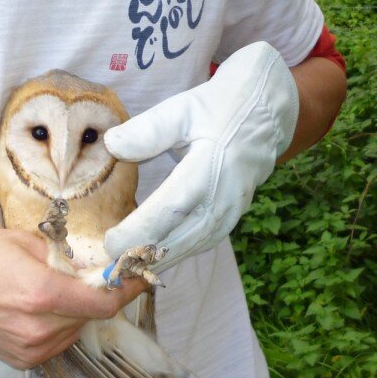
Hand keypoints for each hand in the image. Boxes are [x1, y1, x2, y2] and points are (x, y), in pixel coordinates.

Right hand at [0, 228, 145, 368]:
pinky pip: (57, 343)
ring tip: (51, 291)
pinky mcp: (22, 361)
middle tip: (85, 277)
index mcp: (43, 294)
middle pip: (91, 317)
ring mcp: (30, 350)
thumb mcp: (22, 241)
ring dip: (76, 312)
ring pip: (75, 331)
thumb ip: (64, 257)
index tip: (138, 279)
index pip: (103, 303)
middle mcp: (40, 329)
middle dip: (95, 297)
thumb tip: (91, 267)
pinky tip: (37, 309)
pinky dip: (59, 326)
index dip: (126, 291)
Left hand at [104, 41, 298, 271]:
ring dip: (160, 261)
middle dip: (144, 255)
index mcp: (209, 166)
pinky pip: (203, 242)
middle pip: (180, 237)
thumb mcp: (183, 108)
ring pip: (192, 246)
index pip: (169, 209)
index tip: (110, 243)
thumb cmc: (220, 107)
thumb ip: (149, 130)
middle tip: (111, 266)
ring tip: (128, 270)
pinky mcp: (233, 216)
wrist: (267, 112)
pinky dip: (178, 254)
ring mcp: (231, 210)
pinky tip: (155, 260)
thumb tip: (112, 146)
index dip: (139, 231)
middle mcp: (223, 196)